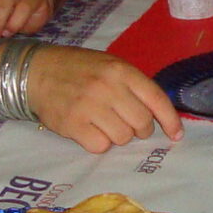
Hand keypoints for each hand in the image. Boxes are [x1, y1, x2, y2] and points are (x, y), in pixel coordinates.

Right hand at [24, 42, 183, 150]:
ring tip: (104, 123)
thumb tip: (159, 116)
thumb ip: (133, 86)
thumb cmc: (79, 69)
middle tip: (127, 123)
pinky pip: (100, 146)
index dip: (170, 120)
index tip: (175, 135)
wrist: (37, 71)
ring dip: (117, 136)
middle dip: (139, 129)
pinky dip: (98, 142)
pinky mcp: (73, 124)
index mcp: (121, 70)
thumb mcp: (109, 66)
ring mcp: (89, 106)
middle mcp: (108, 87)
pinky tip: (89, 130)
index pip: (156, 99)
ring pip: (122, 138)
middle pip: (142, 124)